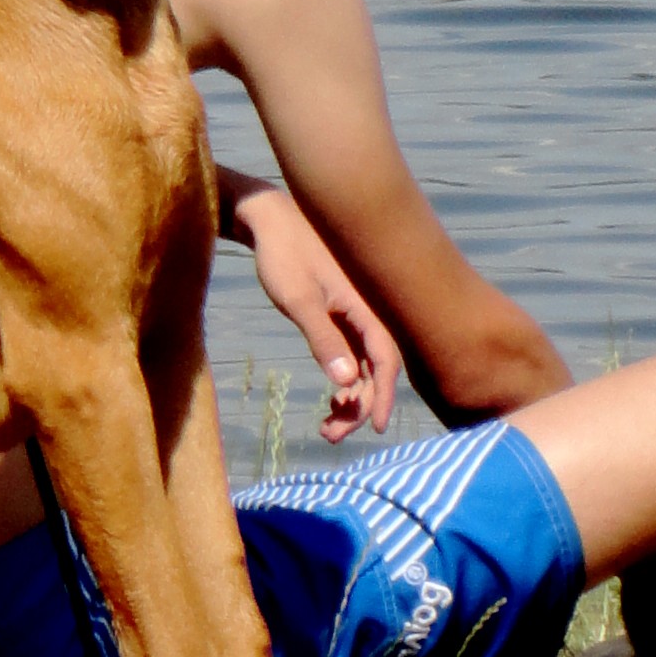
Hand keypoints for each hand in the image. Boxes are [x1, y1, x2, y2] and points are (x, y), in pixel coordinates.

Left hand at [232, 181, 401, 441]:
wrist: (269, 219)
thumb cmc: (283, 255)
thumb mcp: (298, 299)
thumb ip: (323, 340)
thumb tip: (346, 384)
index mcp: (365, 306)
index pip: (386, 360)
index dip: (383, 395)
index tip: (375, 428)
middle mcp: (367, 311)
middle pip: (376, 369)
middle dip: (360, 407)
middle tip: (330, 437)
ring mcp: (354, 313)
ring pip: (364, 365)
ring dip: (351, 398)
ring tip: (326, 429)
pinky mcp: (340, 312)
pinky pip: (353, 354)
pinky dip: (344, 379)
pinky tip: (331, 398)